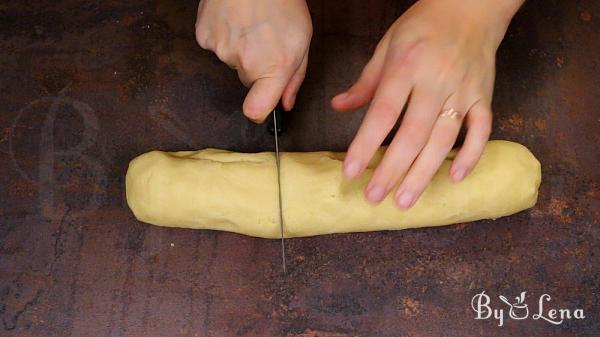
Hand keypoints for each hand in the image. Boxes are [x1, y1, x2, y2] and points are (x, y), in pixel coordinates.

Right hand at [196, 0, 311, 121]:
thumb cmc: (282, 2)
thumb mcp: (302, 40)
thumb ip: (295, 78)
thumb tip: (286, 104)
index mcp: (273, 68)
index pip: (256, 111)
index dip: (259, 112)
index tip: (263, 106)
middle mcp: (245, 63)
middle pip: (248, 82)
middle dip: (257, 67)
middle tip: (266, 40)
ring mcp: (221, 50)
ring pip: (232, 62)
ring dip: (241, 49)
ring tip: (251, 24)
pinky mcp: (205, 38)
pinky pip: (216, 46)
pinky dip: (224, 36)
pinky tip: (235, 19)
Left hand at [332, 0, 522, 207]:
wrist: (471, 5)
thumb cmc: (424, 25)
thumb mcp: (387, 45)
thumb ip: (365, 81)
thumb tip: (339, 106)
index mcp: (406, 66)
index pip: (383, 113)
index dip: (366, 145)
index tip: (351, 172)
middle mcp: (435, 81)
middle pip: (412, 134)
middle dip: (392, 170)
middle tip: (375, 197)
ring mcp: (463, 90)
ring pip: (444, 139)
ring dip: (424, 173)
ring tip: (406, 200)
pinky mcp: (484, 96)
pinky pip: (482, 130)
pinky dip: (470, 154)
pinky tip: (454, 177)